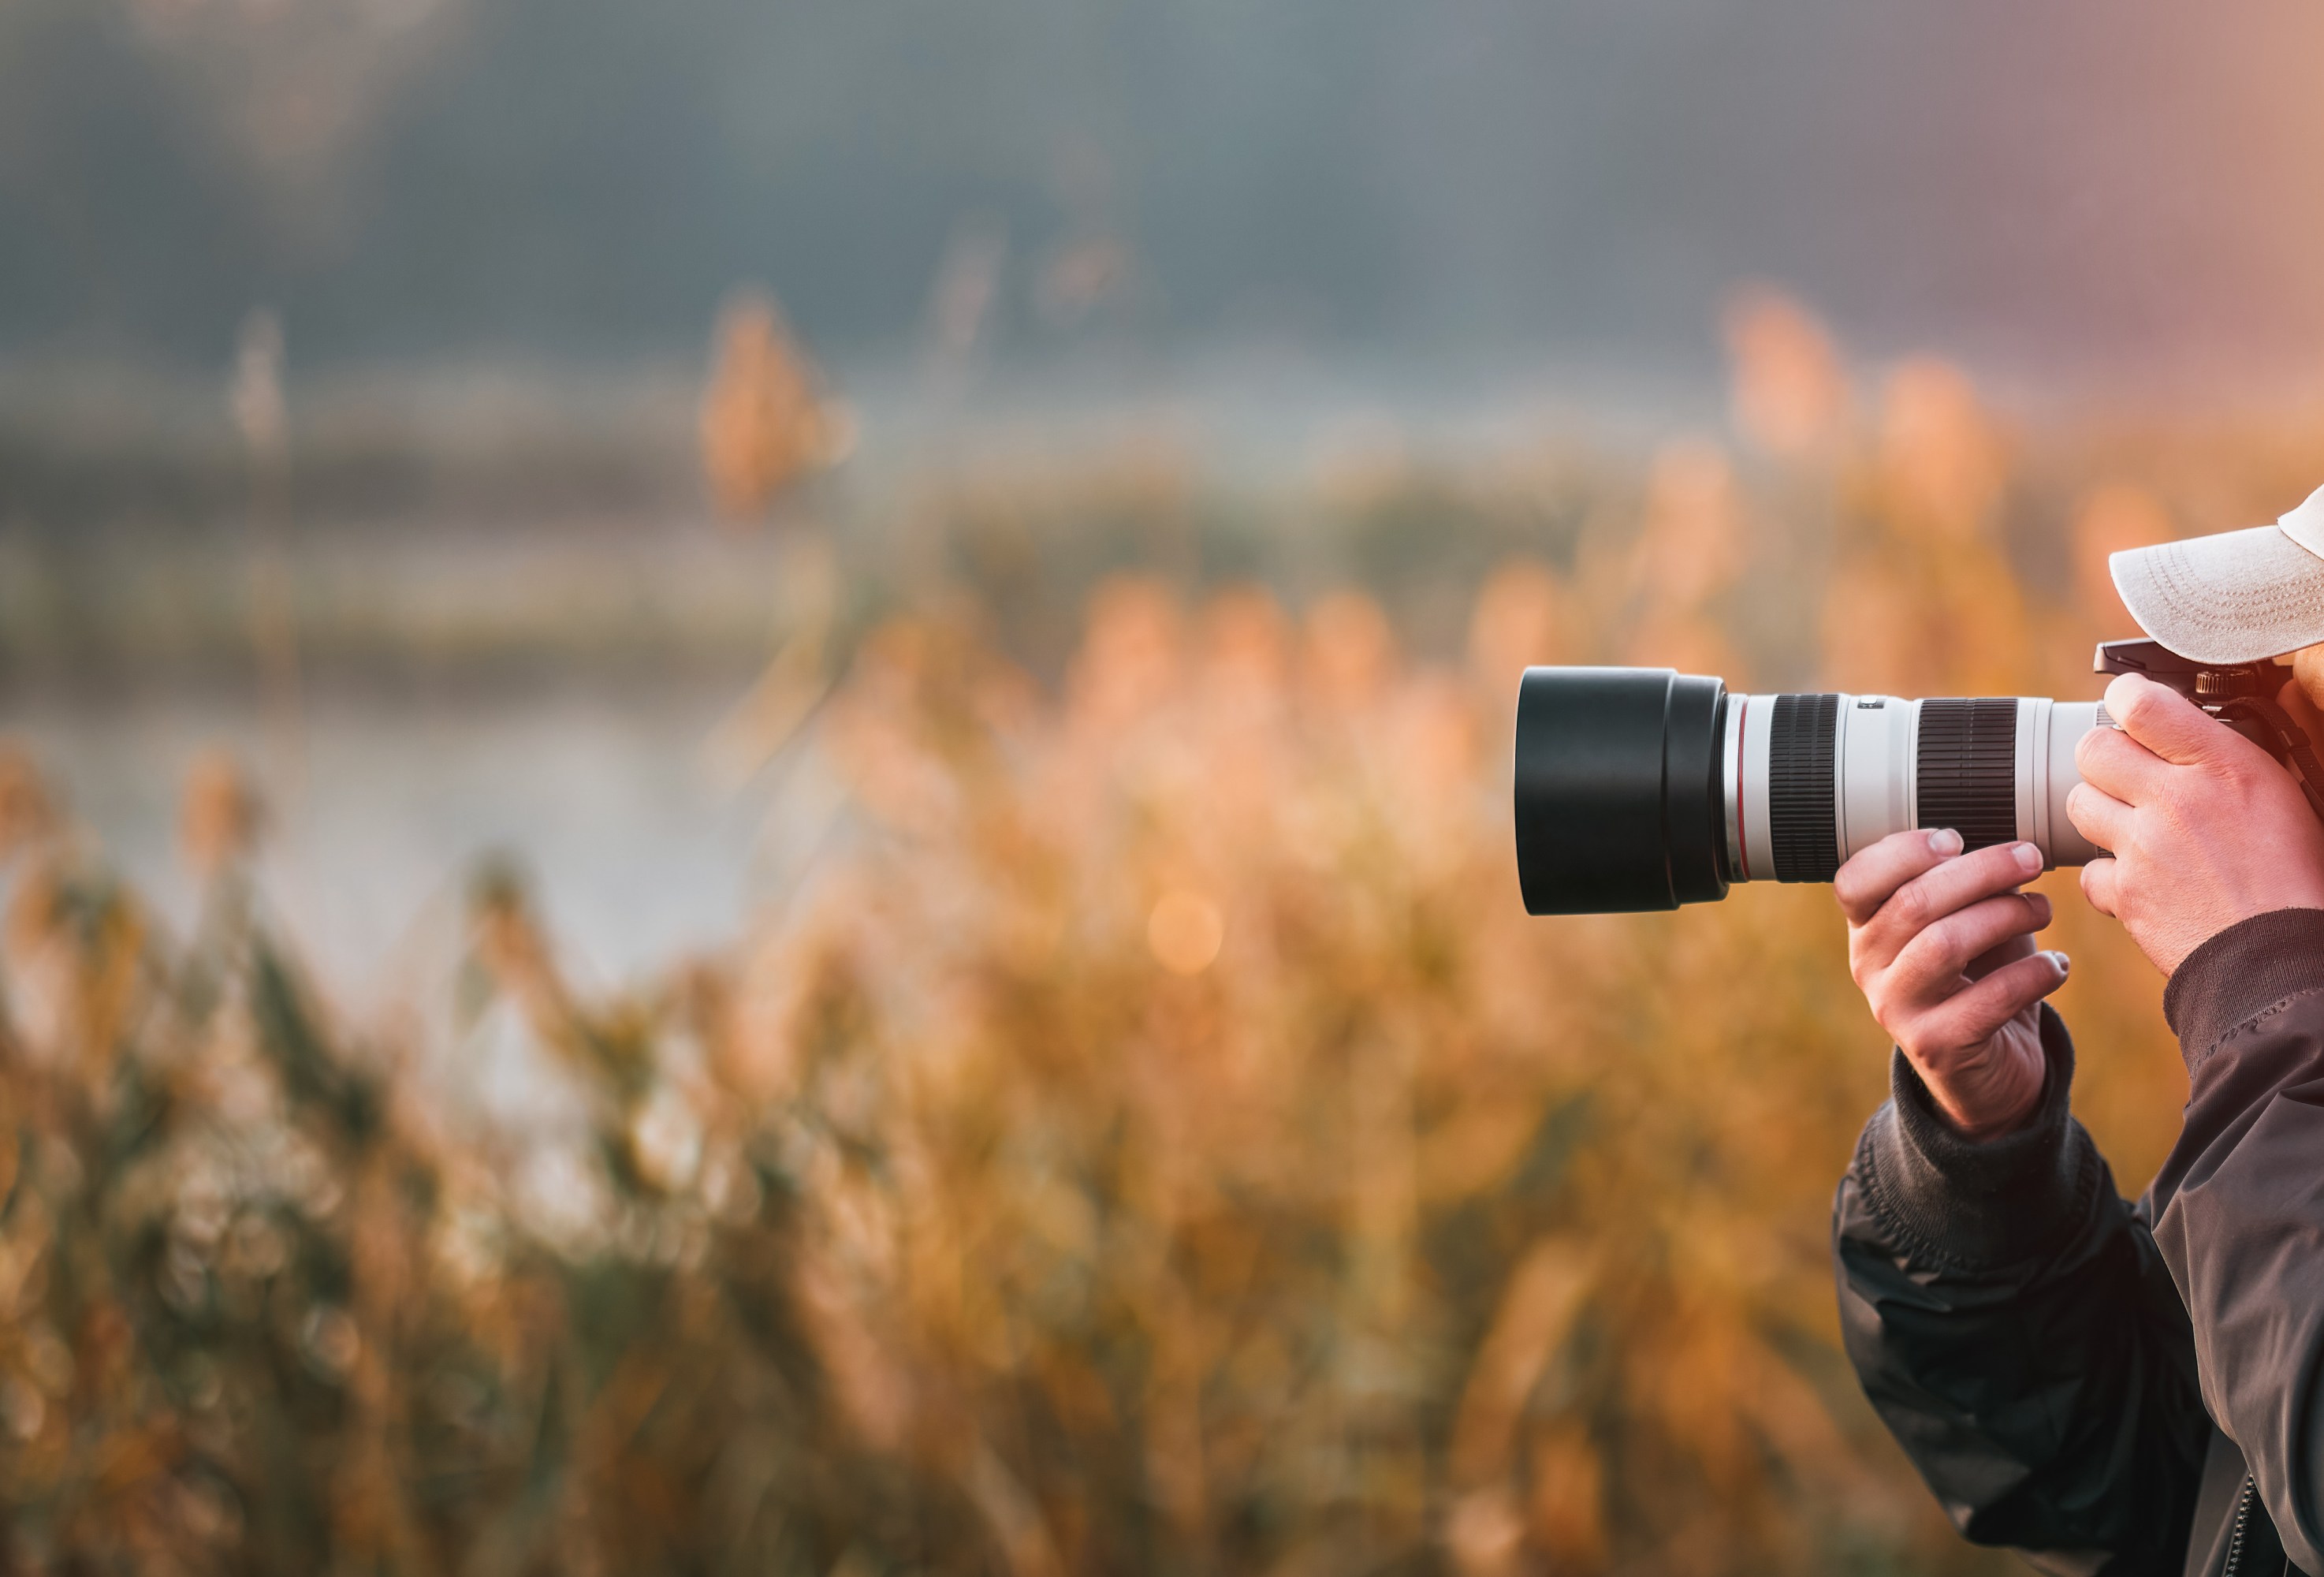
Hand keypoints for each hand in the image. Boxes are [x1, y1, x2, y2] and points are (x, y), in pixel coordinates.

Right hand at [1835, 830, 2065, 1139]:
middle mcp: (1869, 967)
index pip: (1854, 881)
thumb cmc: (1980, 976)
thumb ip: (1969, 887)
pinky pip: (1988, 999)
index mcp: (1867, 928)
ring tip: (2044, 908)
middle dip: (1981, 871)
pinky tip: (2057, 966)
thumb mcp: (1966, 923)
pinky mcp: (1936, 1047)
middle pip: (1913, 902)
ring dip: (2006, 916)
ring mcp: (1896, 1009)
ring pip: (1943, 945)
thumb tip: (2011, 844)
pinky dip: (2033, 974)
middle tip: (2030, 858)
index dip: (1900, 852)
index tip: (1956, 838)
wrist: (1986, 1068)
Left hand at [2068, 673, 2323, 976]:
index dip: (2127, 699)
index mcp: (2225, 767)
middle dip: (2106, 759)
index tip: (2130, 706)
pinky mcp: (2126, 893)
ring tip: (2138, 830)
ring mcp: (2144, 848)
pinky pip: (2089, 870)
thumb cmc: (2299, 880)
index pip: (2142, 703)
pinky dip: (2109, 877)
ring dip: (2102, 814)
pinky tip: (2142, 882)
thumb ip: (2234, 758)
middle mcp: (2176, 800)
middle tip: (2130, 777)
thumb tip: (2206, 725)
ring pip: (2079, 804)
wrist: (2284, 961)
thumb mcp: (2288, 797)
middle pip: (2092, 750)